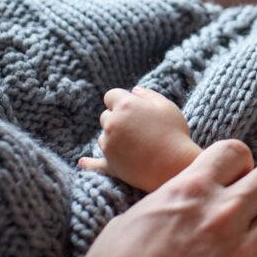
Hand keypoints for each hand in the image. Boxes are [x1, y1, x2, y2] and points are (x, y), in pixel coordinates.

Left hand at [79, 87, 199, 191]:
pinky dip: (89, 163)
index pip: (110, 95)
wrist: (174, 166)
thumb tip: (134, 90)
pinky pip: (95, 163)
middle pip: (105, 117)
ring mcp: (109, 145)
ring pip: (103, 137)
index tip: (131, 107)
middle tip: (137, 127)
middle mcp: (112, 124)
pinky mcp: (110, 165)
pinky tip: (81, 162)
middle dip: (116, 119)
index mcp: (125, 106)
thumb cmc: (174, 133)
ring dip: (113, 138)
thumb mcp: (166, 106)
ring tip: (135, 145)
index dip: (120, 100)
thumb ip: (148, 94)